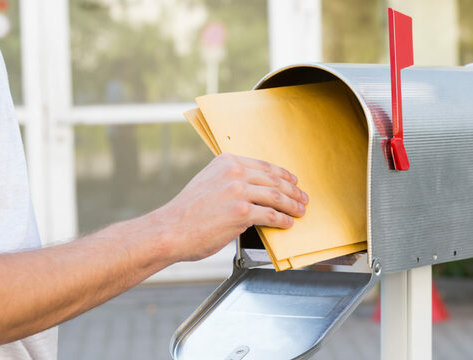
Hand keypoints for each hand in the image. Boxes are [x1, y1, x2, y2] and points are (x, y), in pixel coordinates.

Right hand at [151, 153, 308, 261]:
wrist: (170, 230)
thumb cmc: (187, 212)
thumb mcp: (208, 182)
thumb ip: (230, 180)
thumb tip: (254, 190)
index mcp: (227, 162)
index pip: (264, 166)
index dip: (283, 174)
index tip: (293, 181)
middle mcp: (234, 172)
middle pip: (273, 180)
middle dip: (292, 190)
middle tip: (302, 198)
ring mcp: (238, 192)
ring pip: (275, 196)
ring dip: (291, 205)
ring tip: (299, 211)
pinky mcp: (241, 213)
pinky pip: (270, 215)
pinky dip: (282, 220)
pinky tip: (287, 223)